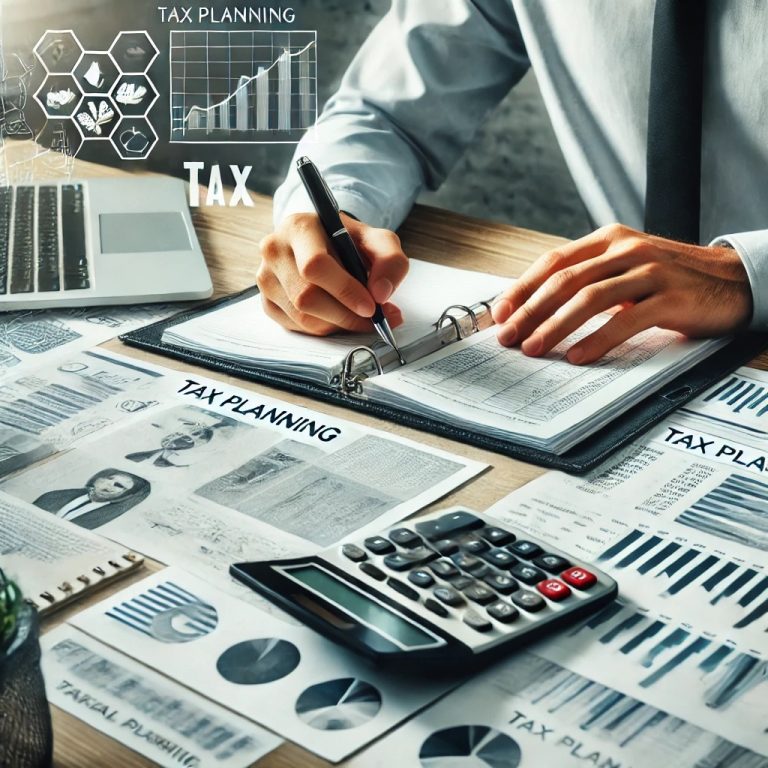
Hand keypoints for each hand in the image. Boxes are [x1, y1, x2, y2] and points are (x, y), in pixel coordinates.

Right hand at [256, 212, 407, 334]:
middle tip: (372, 318)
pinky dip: (323, 328)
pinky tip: (337, 316)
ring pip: (301, 317)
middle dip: (345, 315)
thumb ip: (390, 261)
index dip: (345, 291)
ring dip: (337, 324)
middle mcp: (275, 250)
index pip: (315, 266)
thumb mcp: (377, 241)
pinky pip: (296, 327)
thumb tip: (381, 294)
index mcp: (299, 227)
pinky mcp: (266, 301)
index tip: (371, 306)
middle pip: (306, 297)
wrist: (325, 243)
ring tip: (358, 316)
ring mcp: (266, 277)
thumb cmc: (349, 242)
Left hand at [491, 223, 751, 363]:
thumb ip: (589, 279)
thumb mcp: (625, 268)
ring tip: (534, 349)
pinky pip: (626, 319)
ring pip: (590, 298)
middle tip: (508, 337)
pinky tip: (578, 356)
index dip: (522, 288)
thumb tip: (536, 310)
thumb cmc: (670, 279)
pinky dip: (597, 339)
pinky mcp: (671, 297)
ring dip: (555, 326)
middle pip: (565, 280)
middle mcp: (626, 249)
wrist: (734, 280)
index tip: (500, 314)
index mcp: (609, 240)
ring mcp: (649, 270)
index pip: (553, 262)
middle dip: (530, 312)